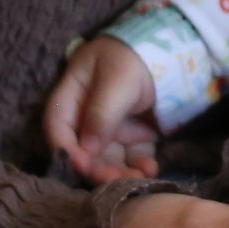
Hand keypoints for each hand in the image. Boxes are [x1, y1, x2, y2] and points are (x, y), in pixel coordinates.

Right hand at [41, 34, 162, 182]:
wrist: (170, 47)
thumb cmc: (134, 56)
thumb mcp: (117, 79)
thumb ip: (101, 113)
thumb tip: (86, 150)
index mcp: (72, 97)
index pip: (58, 128)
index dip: (65, 150)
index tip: (81, 165)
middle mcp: (86, 118)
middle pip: (83, 152)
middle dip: (97, 169)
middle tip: (114, 180)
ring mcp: (110, 129)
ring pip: (108, 160)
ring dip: (120, 174)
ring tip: (138, 180)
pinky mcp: (133, 136)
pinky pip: (131, 158)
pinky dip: (139, 167)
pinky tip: (151, 171)